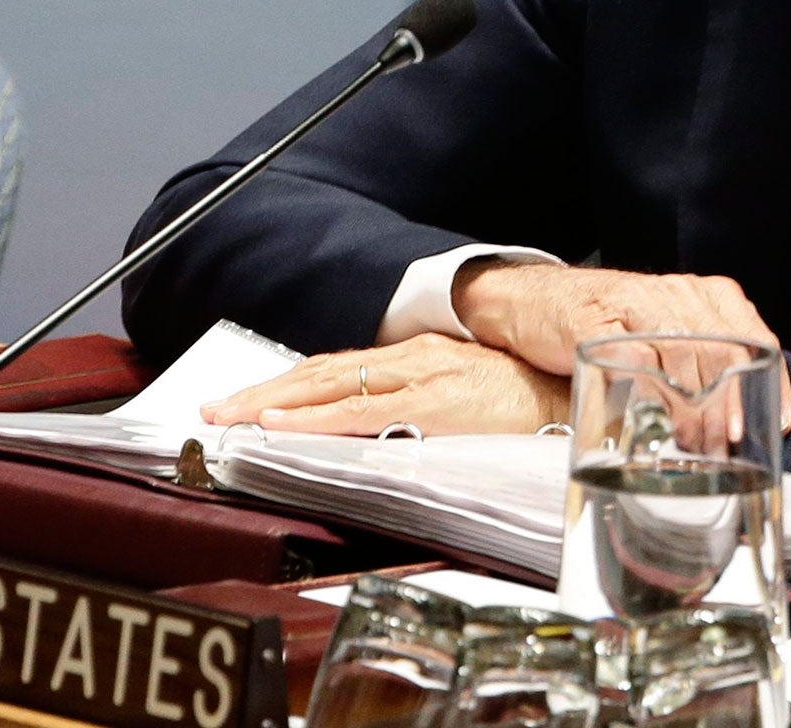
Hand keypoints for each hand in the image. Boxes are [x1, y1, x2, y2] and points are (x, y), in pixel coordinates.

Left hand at [200, 333, 568, 435]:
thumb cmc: (526, 400)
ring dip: (275, 402)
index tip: (246, 403)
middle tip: (215, 412)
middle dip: (263, 392)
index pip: (335, 371)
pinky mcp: (434, 400)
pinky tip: (284, 426)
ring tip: (234, 418)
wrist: (576, 391)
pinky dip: (317, 418)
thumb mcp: (461, 398)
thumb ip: (419, 408)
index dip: (288, 386)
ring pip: (330, 386)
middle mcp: (409, 358)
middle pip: (321, 374)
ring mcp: (419, 376)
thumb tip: (375, 431)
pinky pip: (362, 411)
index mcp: (414, 358)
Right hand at [454, 264, 790, 430]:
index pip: (754, 334)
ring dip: (695, 409)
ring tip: (695, 446)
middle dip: (729, 406)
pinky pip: (640, 362)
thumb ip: (699, 362)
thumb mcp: (662, 335)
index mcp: (702, 295)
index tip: (776, 421)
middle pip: (723, 350)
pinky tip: (659, 424)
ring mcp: (637, 305)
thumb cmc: (608, 325)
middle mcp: (676, 293)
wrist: (535, 302)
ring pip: (686, 355)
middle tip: (726, 446)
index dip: (771, 380)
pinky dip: (656, 397)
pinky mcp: (600, 325)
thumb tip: (737, 419)